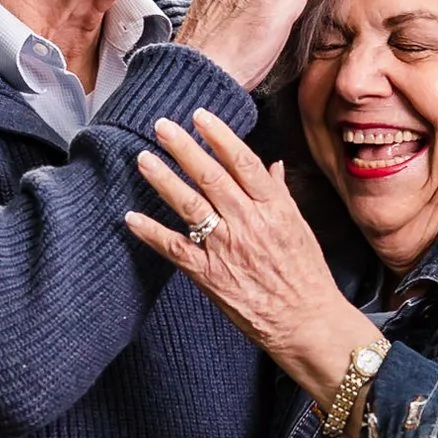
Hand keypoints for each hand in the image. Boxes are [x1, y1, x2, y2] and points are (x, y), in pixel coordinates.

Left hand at [123, 109, 383, 416]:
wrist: (306, 322)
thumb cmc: (306, 275)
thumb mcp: (299, 227)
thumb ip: (280, 193)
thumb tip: (272, 164)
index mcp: (274, 208)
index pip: (243, 162)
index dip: (219, 136)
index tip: (199, 115)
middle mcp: (249, 223)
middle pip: (211, 177)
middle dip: (183, 148)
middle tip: (161, 124)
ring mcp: (227, 249)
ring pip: (190, 206)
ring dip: (163, 179)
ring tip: (143, 158)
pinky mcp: (209, 276)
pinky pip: (175, 249)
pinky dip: (151, 232)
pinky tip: (131, 217)